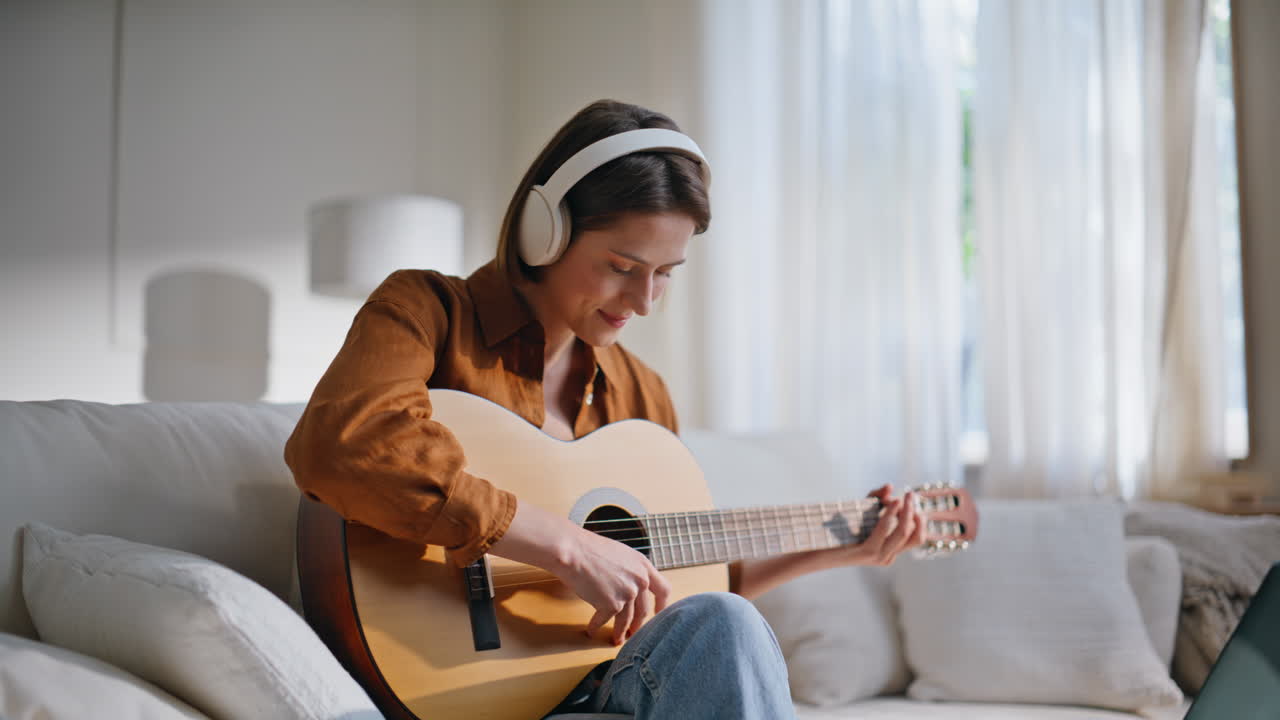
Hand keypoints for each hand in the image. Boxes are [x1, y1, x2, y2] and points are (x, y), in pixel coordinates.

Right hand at [560, 526, 671, 645]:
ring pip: (626, 620)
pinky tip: (591, 630)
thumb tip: (627, 585)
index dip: (662, 605)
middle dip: (638, 624)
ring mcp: (627, 594)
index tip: (658, 614)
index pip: (663, 589)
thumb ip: (629, 570)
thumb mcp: (620, 554)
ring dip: (620, 632)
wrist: (573, 551)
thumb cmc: (589, 548)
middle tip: (633, 632)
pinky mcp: (611, 604)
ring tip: (616, 639)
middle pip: (643, 610)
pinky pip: (604, 620)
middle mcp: (639, 581)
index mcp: (643, 566)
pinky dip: (596, 626)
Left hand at [820, 484, 926, 567]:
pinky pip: (885, 530)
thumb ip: (876, 498)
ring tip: (906, 496)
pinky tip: (893, 502)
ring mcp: (878, 556)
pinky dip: (891, 514)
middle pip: (915, 535)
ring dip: (907, 511)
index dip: (919, 518)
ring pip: (904, 532)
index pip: (916, 537)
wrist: (815, 550)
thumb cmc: (839, 530)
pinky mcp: (866, 551)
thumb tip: (890, 486)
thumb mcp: (862, 512)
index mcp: (890, 551)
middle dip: (915, 511)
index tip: (912, 500)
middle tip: (912, 494)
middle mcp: (887, 556)